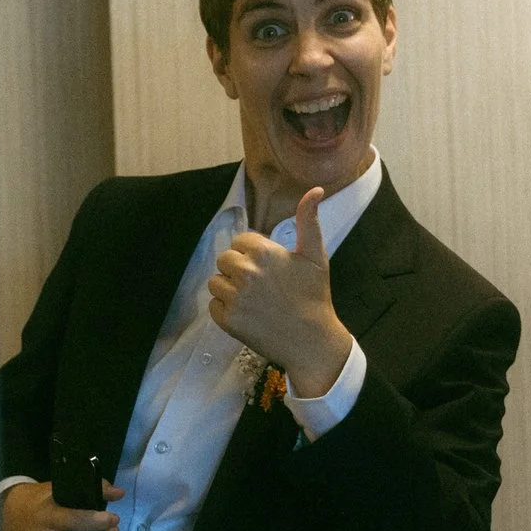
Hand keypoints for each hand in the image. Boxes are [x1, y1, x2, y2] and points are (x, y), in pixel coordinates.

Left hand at [206, 187, 353, 394]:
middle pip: (224, 260)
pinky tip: (247, 314)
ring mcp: (235, 297)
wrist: (312, 341)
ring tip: (253, 300)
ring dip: (229, 289)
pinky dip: (225, 310)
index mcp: (264, 252)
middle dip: (238, 270)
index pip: (240, 242)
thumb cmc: (315, 296)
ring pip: (216, 282)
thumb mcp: (316, 255)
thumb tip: (314, 189)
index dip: (253, 254)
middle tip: (260, 286)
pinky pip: (214, 306)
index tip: (269, 269)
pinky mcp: (228, 319)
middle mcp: (246, 272)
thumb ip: (308, 221)